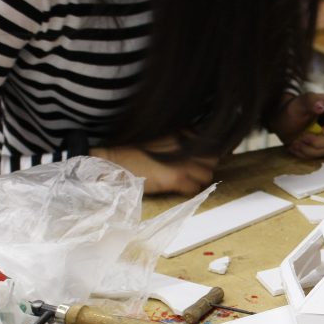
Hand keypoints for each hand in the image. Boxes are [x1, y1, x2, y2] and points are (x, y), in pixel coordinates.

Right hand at [91, 139, 216, 195]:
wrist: (112, 160)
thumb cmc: (130, 149)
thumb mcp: (157, 136)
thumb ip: (177, 139)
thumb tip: (191, 147)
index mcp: (180, 133)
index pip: (208, 144)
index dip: (204, 154)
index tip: (198, 159)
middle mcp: (184, 145)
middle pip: (212, 159)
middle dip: (205, 167)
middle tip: (195, 172)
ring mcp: (182, 162)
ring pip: (207, 175)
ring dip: (200, 180)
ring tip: (188, 181)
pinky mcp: (175, 178)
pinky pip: (194, 188)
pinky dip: (190, 190)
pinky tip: (179, 188)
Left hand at [272, 92, 323, 158]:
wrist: (282, 122)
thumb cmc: (291, 109)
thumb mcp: (299, 102)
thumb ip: (311, 101)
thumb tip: (323, 106)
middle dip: (318, 141)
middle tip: (302, 136)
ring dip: (309, 148)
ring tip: (296, 142)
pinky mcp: (322, 148)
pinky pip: (319, 156)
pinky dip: (305, 153)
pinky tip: (295, 146)